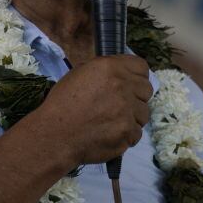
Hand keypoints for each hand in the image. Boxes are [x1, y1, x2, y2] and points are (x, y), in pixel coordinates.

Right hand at [36, 55, 153, 165]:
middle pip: (146, 89)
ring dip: (132, 117)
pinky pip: (136, 133)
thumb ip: (105, 71)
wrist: (55, 134)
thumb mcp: (79, 74)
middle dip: (136, 97)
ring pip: (144, 113)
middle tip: (120, 105)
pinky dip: (126, 135)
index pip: (141, 66)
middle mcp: (123, 86)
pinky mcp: (128, 132)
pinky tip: (110, 134)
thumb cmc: (62, 103)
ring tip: (112, 122)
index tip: (130, 83)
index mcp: (110, 68)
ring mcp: (128, 110)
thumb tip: (119, 75)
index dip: (136, 75)